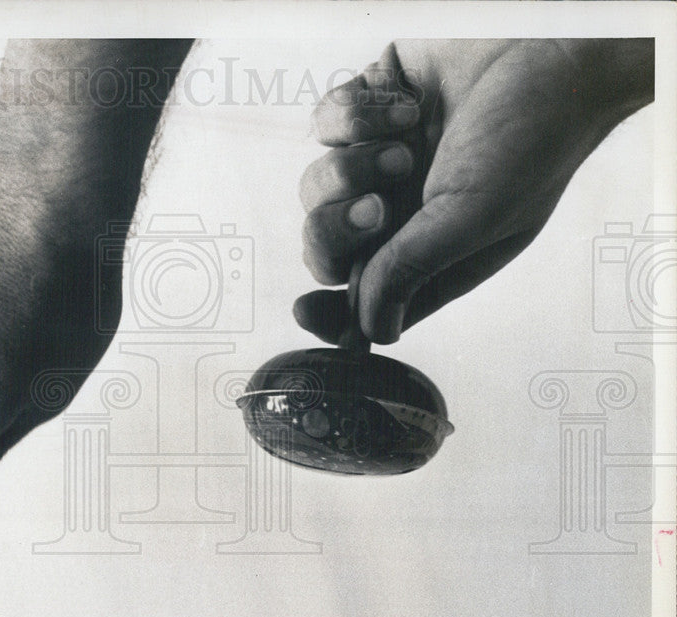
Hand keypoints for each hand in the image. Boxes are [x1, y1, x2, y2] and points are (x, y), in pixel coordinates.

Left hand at [295, 39, 653, 343]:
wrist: (553, 43)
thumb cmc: (532, 136)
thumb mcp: (471, 220)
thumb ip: (409, 272)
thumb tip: (373, 330)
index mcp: (432, 252)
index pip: (366, 298)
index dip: (331, 313)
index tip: (306, 311)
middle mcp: (402, 208)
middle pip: (326, 244)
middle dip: (336, 231)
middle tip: (377, 209)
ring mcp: (381, 157)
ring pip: (316, 186)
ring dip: (353, 168)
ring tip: (404, 148)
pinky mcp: (369, 104)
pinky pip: (325, 124)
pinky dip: (357, 118)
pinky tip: (407, 106)